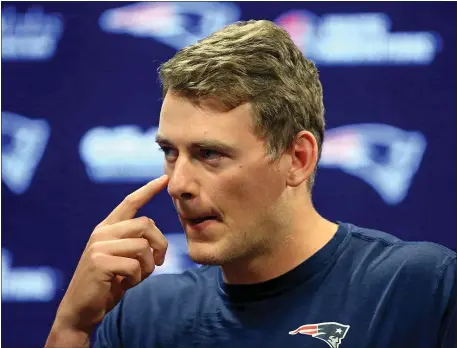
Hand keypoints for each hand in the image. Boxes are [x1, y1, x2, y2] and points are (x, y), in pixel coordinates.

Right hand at [48, 175, 169, 340]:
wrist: (81, 311)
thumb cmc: (107, 284)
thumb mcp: (121, 258)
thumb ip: (134, 243)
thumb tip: (156, 237)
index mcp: (107, 228)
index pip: (130, 202)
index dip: (148, 190)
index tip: (164, 179)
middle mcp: (102, 233)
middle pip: (146, 225)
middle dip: (160, 244)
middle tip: (160, 261)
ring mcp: (98, 246)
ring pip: (143, 246)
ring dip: (148, 266)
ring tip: (137, 277)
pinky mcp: (99, 262)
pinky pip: (134, 266)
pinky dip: (137, 279)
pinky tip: (125, 285)